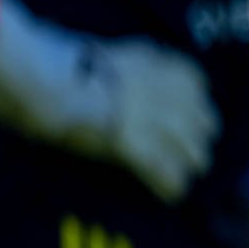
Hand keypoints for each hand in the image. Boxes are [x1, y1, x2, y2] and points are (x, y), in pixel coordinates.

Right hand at [0, 0, 218, 201]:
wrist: (46, 80)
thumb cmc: (66, 65)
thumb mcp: (112, 53)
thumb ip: (135, 65)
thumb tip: (139, 71)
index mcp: (157, 64)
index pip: (197, 85)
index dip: (197, 106)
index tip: (197, 118)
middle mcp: (162, 89)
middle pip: (202, 120)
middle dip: (200, 139)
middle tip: (197, 154)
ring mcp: (150, 117)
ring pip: (190, 147)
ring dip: (191, 164)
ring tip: (188, 176)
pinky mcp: (132, 144)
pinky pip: (163, 170)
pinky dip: (171, 184)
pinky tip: (173, 194)